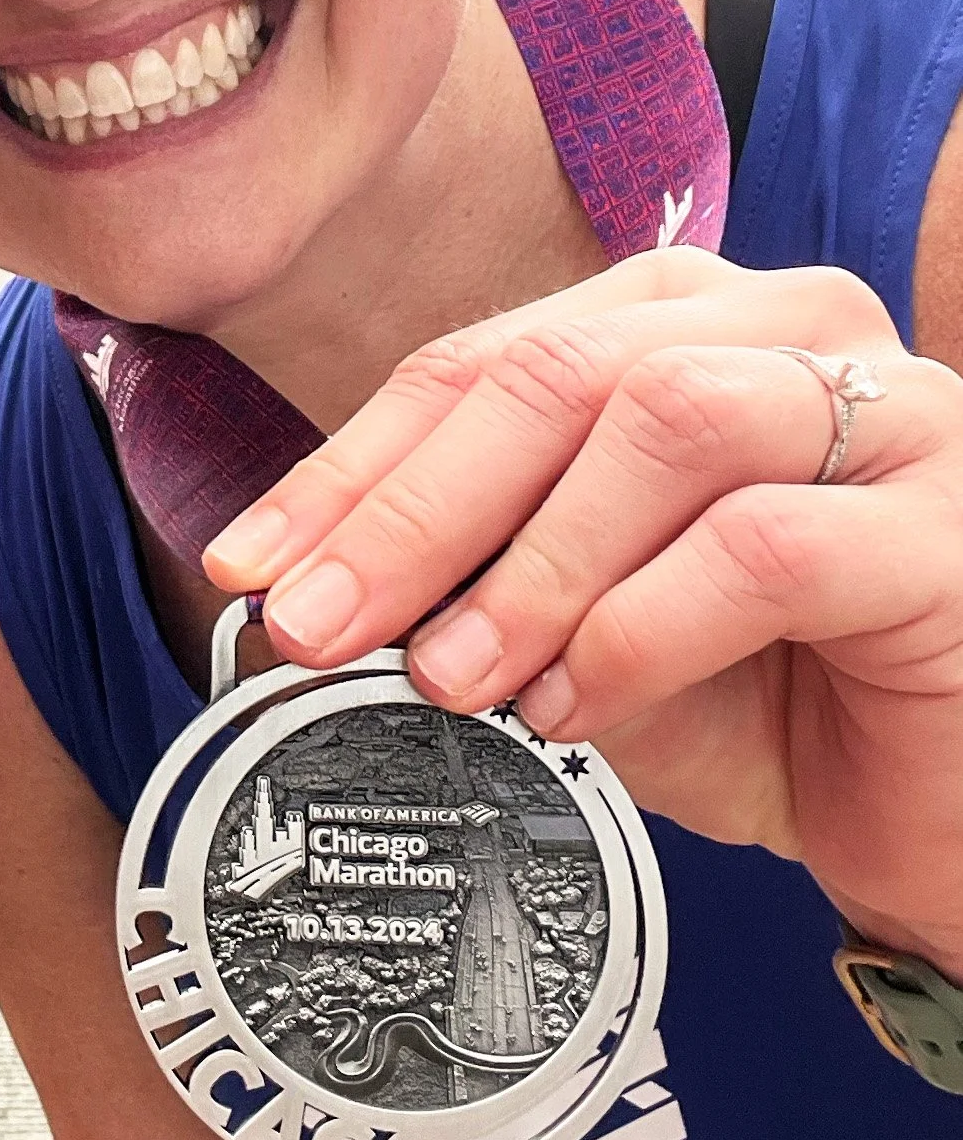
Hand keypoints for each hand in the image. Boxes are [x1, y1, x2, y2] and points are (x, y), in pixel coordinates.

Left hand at [205, 250, 962, 978]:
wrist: (936, 814)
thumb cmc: (768, 701)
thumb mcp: (580, 633)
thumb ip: (470, 583)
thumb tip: (302, 595)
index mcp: (682, 324)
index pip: (482, 364)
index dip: (350, 467)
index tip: (246, 566)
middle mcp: (788, 329)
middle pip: (558, 377)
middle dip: (408, 510)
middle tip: (313, 626)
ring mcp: (891, 410)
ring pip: (663, 425)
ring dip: (528, 562)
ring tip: (452, 676)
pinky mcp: (950, 525)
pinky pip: (768, 545)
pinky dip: (643, 626)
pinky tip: (583, 703)